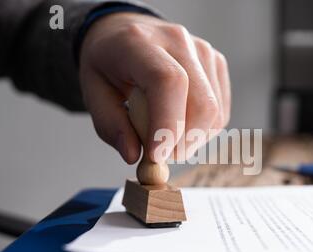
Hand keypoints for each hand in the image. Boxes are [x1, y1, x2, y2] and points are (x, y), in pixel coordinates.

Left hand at [79, 12, 230, 163]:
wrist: (124, 35)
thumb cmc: (107, 65)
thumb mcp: (93, 94)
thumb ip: (111, 125)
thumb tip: (134, 155)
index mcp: (138, 42)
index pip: (168, 82)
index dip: (168, 124)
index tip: (158, 155)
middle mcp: (177, 41)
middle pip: (201, 103)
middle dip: (184, 142)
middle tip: (162, 156)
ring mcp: (203, 51)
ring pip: (214, 112)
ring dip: (192, 138)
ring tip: (166, 135)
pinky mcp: (216, 64)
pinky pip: (220, 111)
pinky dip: (203, 130)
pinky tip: (181, 124)